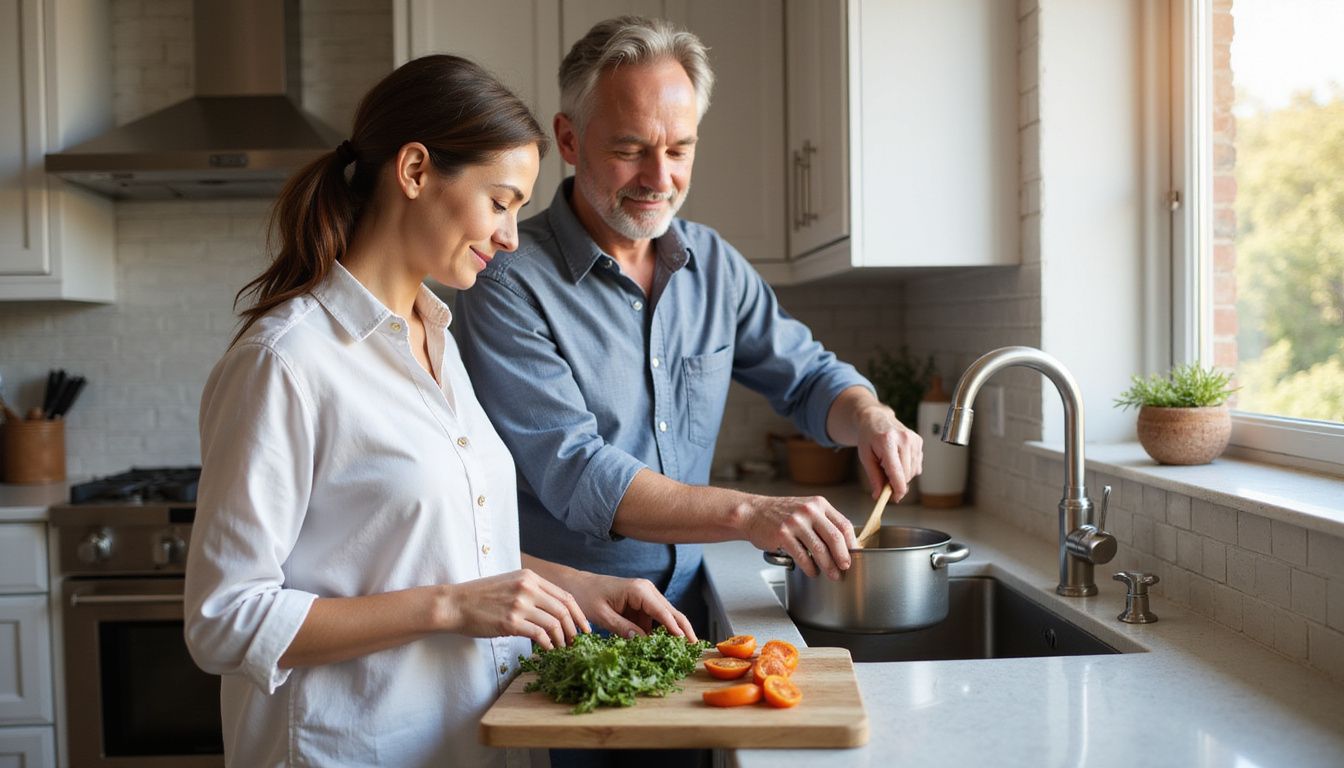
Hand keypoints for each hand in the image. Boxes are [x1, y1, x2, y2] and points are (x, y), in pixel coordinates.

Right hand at [441, 569, 589, 649]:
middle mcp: (527, 587)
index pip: (565, 595)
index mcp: (530, 577)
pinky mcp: (510, 621)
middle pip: (564, 610)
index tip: (585, 628)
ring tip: (563, 649)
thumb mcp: (510, 584)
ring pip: (554, 623)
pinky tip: (548, 650)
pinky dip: (548, 644)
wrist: (455, 604)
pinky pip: (539, 634)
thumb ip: (532, 592)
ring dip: (562, 639)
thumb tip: (554, 611)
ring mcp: (519, 604)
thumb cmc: (481, 597)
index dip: (579, 614)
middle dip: (574, 630)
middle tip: (577, 643)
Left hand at [566, 573, 697, 640]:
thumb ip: (623, 628)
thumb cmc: (586, 596)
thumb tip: (642, 641)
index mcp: (639, 590)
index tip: (686, 644)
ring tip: (683, 653)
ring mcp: (645, 597)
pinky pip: (654, 621)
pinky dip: (659, 633)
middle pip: (672, 613)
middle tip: (695, 650)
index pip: (663, 612)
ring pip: (666, 618)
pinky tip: (664, 647)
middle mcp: (647, 591)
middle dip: (683, 631)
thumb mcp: (602, 615)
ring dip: (673, 634)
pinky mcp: (641, 606)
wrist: (576, 585)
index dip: (676, 629)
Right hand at [742, 495, 856, 579]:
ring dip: (828, 566)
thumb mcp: (805, 509)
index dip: (852, 542)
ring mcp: (795, 522)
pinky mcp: (783, 534)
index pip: (843, 524)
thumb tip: (843, 545)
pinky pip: (802, 556)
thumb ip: (823, 522)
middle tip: (846, 567)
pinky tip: (812, 572)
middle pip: (834, 537)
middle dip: (843, 556)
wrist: (753, 512)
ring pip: (819, 549)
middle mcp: (808, 510)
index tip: (854, 554)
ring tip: (832, 575)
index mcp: (818, 504)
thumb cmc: (780, 513)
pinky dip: (810, 567)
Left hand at [855, 403, 922, 501]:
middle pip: (906, 475)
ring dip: (902, 475)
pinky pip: (917, 466)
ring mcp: (914, 440)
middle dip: (896, 483)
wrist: (877, 418)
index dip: (897, 490)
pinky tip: (898, 459)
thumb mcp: (865, 457)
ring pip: (913, 472)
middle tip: (884, 480)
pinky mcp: (919, 442)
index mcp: (887, 442)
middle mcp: (904, 439)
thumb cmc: (869, 437)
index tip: (894, 498)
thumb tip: (879, 496)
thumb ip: (874, 477)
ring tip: (889, 464)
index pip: (897, 472)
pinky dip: (908, 468)